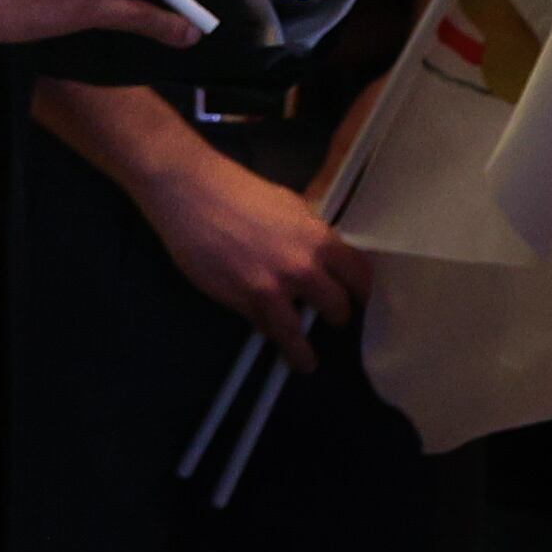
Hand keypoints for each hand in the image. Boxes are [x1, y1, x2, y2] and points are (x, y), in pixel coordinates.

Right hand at [131, 134, 370, 364]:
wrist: (188, 191)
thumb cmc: (236, 190)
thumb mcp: (289, 205)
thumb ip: (310, 235)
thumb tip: (323, 256)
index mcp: (320, 240)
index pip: (362, 278)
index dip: (363, 293)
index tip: (361, 301)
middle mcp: (303, 268)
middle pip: (339, 310)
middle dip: (335, 318)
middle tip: (329, 320)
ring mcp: (272, 287)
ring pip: (300, 334)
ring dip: (304, 351)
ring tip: (306, 361)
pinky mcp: (241, 300)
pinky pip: (265, 328)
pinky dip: (270, 337)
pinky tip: (274, 344)